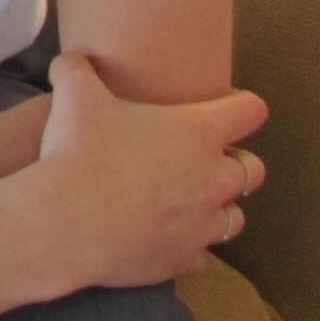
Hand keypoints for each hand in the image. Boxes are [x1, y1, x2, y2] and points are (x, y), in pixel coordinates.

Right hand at [36, 51, 268, 293]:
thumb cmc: (79, 150)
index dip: (241, 104)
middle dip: (236, 161)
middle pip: (253, 170)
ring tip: (187, 199)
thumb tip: (70, 60)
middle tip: (202, 155)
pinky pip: (202, 255)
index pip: (250, 111)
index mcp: (199, 131)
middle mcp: (213, 179)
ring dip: (217, 206)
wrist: (66, 221)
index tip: (224, 102)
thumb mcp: (73, 92)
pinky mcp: (183, 260)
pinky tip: (163, 234)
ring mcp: (202, 225)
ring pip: (234, 218)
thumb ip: (77, 68)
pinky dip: (188, 244)